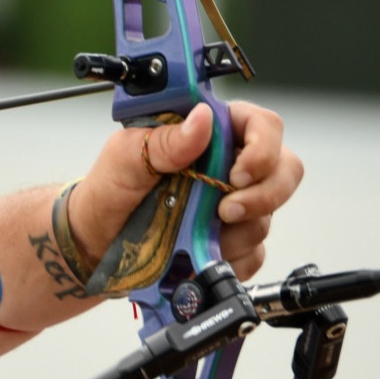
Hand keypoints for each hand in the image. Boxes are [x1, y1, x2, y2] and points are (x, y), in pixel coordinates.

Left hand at [68, 101, 304, 281]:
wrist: (95, 239)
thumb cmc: (108, 190)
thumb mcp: (125, 158)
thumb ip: (164, 140)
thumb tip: (202, 119)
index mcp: (210, 133)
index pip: (262, 125)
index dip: (263, 148)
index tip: (237, 175)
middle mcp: (230, 166)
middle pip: (284, 171)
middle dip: (263, 196)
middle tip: (224, 212)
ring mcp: (235, 205)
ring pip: (267, 217)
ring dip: (234, 232)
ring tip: (192, 233)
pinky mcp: (233, 242)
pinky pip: (254, 254)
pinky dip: (231, 259)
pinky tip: (199, 255)